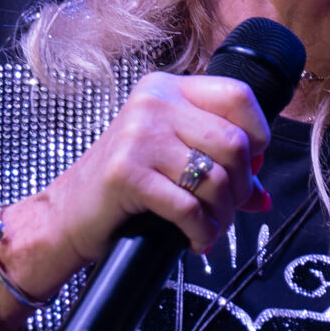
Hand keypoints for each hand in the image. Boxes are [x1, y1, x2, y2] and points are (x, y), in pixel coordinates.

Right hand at [2, 70, 272, 298]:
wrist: (66, 215)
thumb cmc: (125, 188)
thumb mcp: (173, 161)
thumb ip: (219, 167)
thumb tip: (263, 197)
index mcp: (168, 89)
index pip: (238, 95)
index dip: (258, 135)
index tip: (249, 167)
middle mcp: (154, 103)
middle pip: (234, 143)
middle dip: (240, 187)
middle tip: (227, 210)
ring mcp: (138, 135)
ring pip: (215, 178)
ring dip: (223, 214)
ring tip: (211, 228)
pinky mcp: (126, 173)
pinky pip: (188, 207)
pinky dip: (202, 232)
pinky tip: (197, 241)